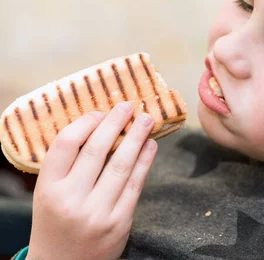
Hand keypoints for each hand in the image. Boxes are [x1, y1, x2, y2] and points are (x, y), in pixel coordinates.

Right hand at [27, 102, 156, 259]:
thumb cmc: (57, 220)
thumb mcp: (50, 193)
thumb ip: (68, 165)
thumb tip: (101, 126)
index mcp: (48, 189)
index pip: (65, 145)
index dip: (84, 124)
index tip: (99, 113)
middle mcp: (71, 199)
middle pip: (97, 150)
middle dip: (116, 123)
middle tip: (128, 106)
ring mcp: (97, 212)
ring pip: (121, 164)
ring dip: (137, 138)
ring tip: (147, 120)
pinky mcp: (120, 221)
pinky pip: (136, 184)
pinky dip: (145, 161)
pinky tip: (151, 146)